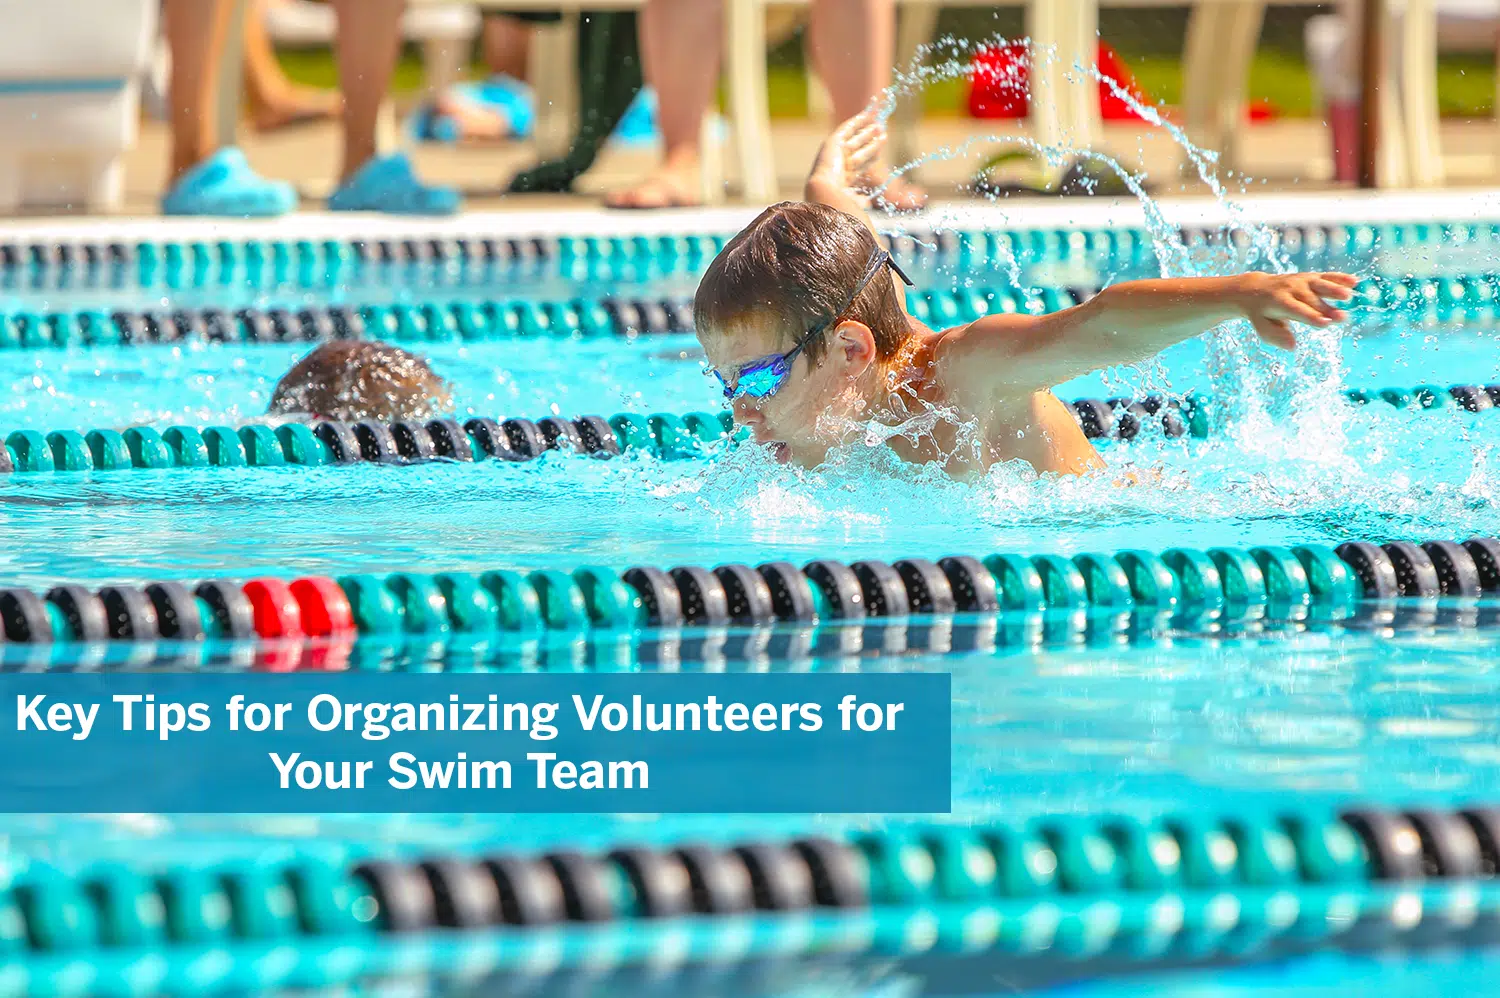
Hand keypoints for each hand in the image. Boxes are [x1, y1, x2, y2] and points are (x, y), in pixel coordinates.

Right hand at [805, 106, 885, 206]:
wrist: (825, 192)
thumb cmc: (839, 201)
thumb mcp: (854, 203)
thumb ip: (860, 201)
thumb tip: (868, 203)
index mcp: (841, 179)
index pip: (860, 166)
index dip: (871, 159)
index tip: (880, 154)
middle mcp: (838, 164)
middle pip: (859, 151)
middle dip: (871, 143)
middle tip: (883, 134)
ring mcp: (835, 152)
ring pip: (855, 139)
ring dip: (867, 132)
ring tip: (880, 126)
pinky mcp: (833, 141)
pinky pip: (847, 128)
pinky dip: (857, 121)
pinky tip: (868, 114)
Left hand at [1235, 271, 1357, 348]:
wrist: (1255, 288)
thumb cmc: (1261, 313)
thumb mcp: (1262, 326)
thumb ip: (1276, 335)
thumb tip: (1292, 346)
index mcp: (1278, 302)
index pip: (1297, 310)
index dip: (1311, 317)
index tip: (1325, 323)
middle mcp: (1291, 288)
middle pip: (1312, 300)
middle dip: (1327, 309)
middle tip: (1343, 318)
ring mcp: (1301, 280)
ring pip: (1320, 284)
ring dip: (1335, 289)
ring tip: (1348, 296)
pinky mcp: (1310, 276)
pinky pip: (1326, 276)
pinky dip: (1339, 278)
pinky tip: (1355, 282)